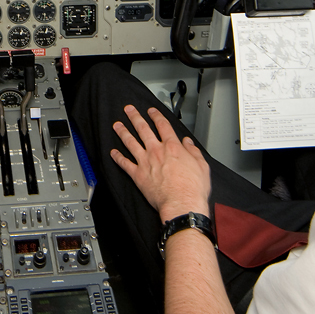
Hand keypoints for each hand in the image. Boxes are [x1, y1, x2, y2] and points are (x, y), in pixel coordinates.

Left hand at [110, 105, 210, 221]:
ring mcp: (145, 162)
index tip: (151, 111)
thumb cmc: (192, 188)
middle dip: (135, 117)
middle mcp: (156, 151)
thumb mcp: (201, 165)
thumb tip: (189, 143)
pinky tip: (113, 152)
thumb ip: (194, 152)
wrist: (181, 203)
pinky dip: (118, 157)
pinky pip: (125, 164)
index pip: (162, 125)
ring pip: (130, 142)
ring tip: (117, 125)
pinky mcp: (138, 175)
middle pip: (143, 129)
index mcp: (172, 147)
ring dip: (123, 132)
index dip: (156, 116)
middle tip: (128, 110)